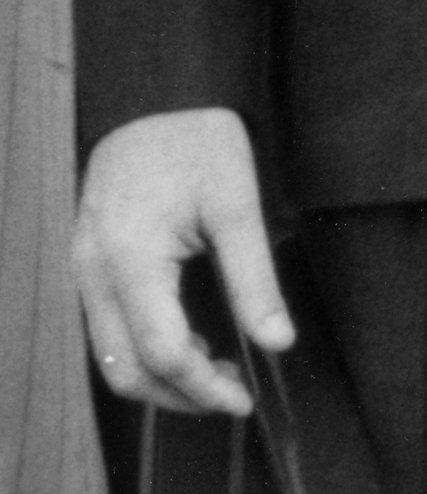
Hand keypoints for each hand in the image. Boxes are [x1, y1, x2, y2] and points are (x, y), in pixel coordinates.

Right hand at [75, 108, 293, 415]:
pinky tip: (188, 341)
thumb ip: (254, 277)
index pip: (163, 352)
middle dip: (180, 395)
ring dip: (160, 378)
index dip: (203, 388)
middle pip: (125, 369)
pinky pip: (105, 330)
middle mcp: (92, 272)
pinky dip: (142, 351)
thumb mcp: (237, 201)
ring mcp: (80, 270)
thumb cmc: (198, 140)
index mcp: (130, 258)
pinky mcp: (84, 264)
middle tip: (233, 394)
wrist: (152, 95)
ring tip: (216, 371)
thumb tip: (279, 343)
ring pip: (108, 357)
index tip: (244, 399)